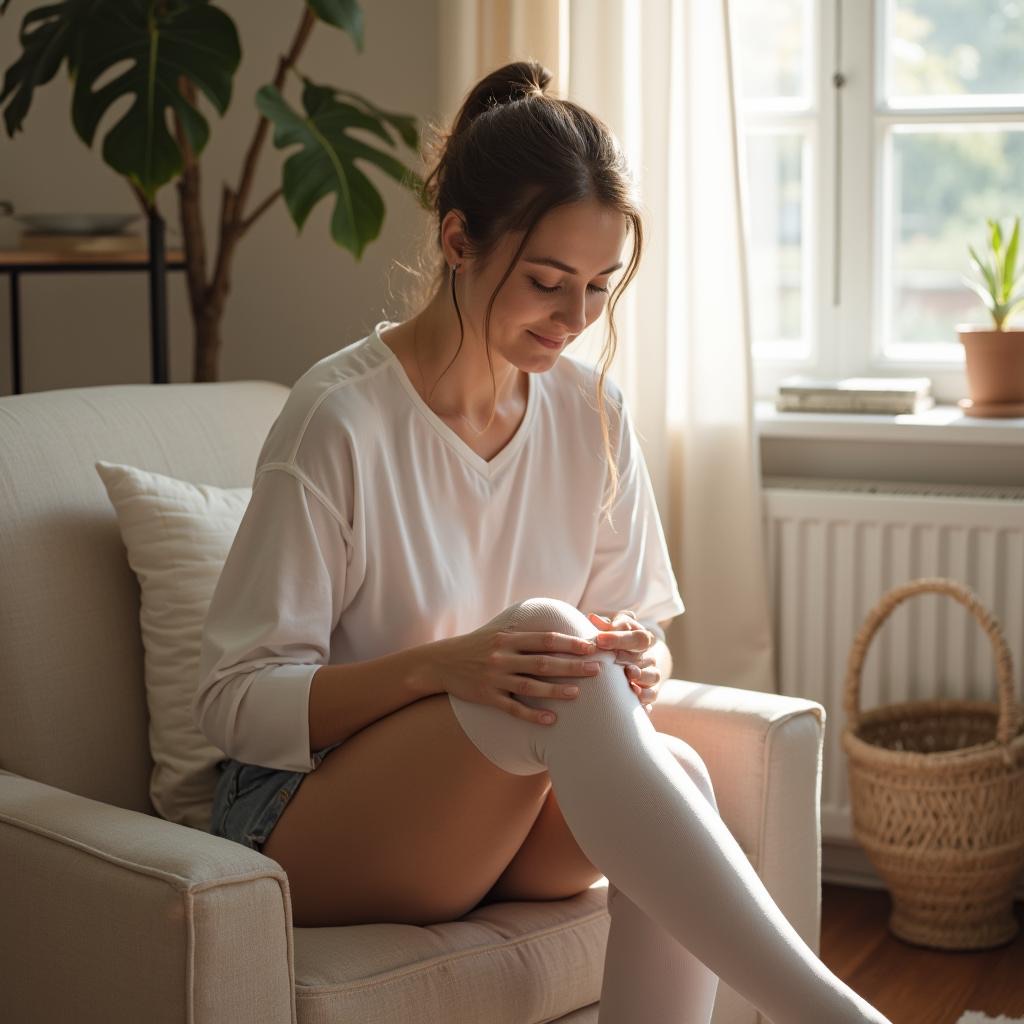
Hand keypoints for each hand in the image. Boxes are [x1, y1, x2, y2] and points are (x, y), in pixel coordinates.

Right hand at [427, 616, 603, 726]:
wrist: (441, 662)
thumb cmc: (477, 646)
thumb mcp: (498, 632)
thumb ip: (524, 632)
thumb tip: (555, 628)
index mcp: (508, 638)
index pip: (544, 639)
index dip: (569, 642)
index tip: (590, 646)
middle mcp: (503, 657)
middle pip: (543, 662)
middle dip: (571, 666)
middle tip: (596, 670)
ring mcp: (495, 678)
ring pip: (530, 686)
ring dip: (555, 691)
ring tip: (578, 693)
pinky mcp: (487, 697)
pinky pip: (513, 707)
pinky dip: (532, 714)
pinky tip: (550, 720)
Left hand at [586, 609, 660, 714]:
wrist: (622, 663)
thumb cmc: (613, 643)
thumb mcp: (610, 631)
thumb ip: (604, 626)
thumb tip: (592, 617)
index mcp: (641, 638)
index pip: (638, 636)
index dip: (620, 638)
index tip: (600, 639)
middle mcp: (648, 656)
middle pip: (645, 656)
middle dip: (628, 657)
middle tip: (614, 658)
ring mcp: (650, 674)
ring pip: (653, 675)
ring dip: (641, 675)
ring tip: (628, 674)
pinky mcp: (650, 692)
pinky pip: (652, 695)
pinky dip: (645, 696)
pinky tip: (634, 694)